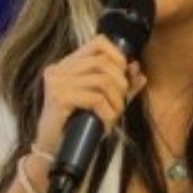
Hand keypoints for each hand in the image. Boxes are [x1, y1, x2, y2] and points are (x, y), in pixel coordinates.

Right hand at [34, 35, 146, 153]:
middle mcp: (59, 69)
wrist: (54, 151)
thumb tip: (139, 73)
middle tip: (121, 102)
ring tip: (114, 115)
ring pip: (102, 80)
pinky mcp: (58, 98)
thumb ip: (119, 87)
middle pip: (103, 62)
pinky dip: (107, 112)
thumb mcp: (102, 103)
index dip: (118, 55)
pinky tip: (105, 123)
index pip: (98, 42)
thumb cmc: (76, 126)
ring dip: (116, 100)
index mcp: (66, 65)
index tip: (125, 74)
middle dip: (121, 83)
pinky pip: (95, 98)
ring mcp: (56, 83)